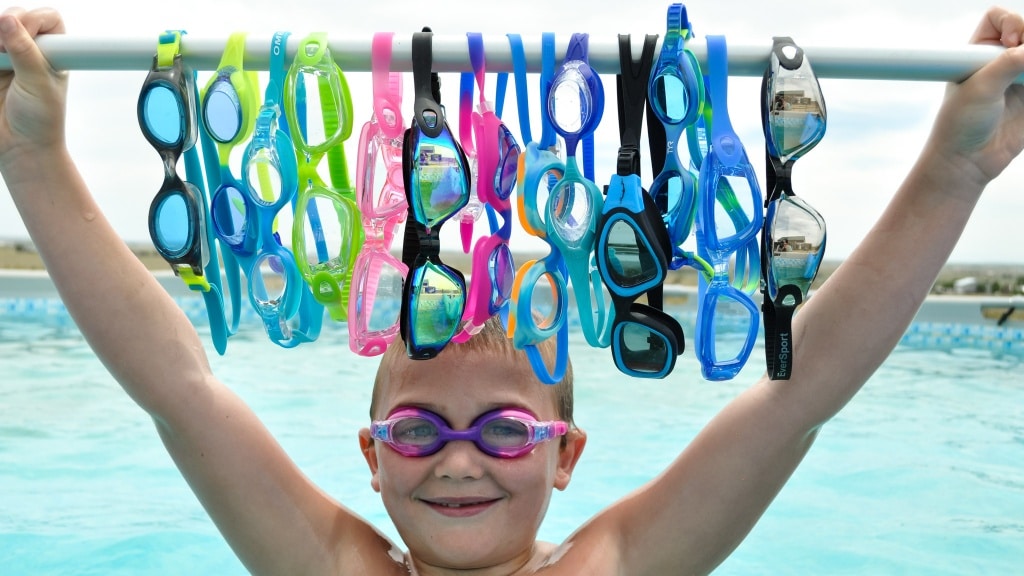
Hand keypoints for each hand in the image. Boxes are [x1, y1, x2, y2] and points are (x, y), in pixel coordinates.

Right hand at [0, 7, 66, 166]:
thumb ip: (24, 51)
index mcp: (52, 52)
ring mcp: (6, 56)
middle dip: (7, 25)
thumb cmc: (41, 120)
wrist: (20, 147)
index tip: (27, 35)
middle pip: (15, 16)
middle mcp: (30, 49)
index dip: (34, 20)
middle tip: (3, 51)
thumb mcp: (37, 83)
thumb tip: (8, 20)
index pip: (47, 18)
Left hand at [927, 7, 1023, 185]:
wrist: (967, 161)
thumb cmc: (960, 123)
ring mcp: (1018, 77)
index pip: (1000, 18)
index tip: (1011, 44)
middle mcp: (1000, 59)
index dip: (1013, 23)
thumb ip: (1009, 63)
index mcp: (978, 51)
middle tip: (1023, 65)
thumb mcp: (981, 88)